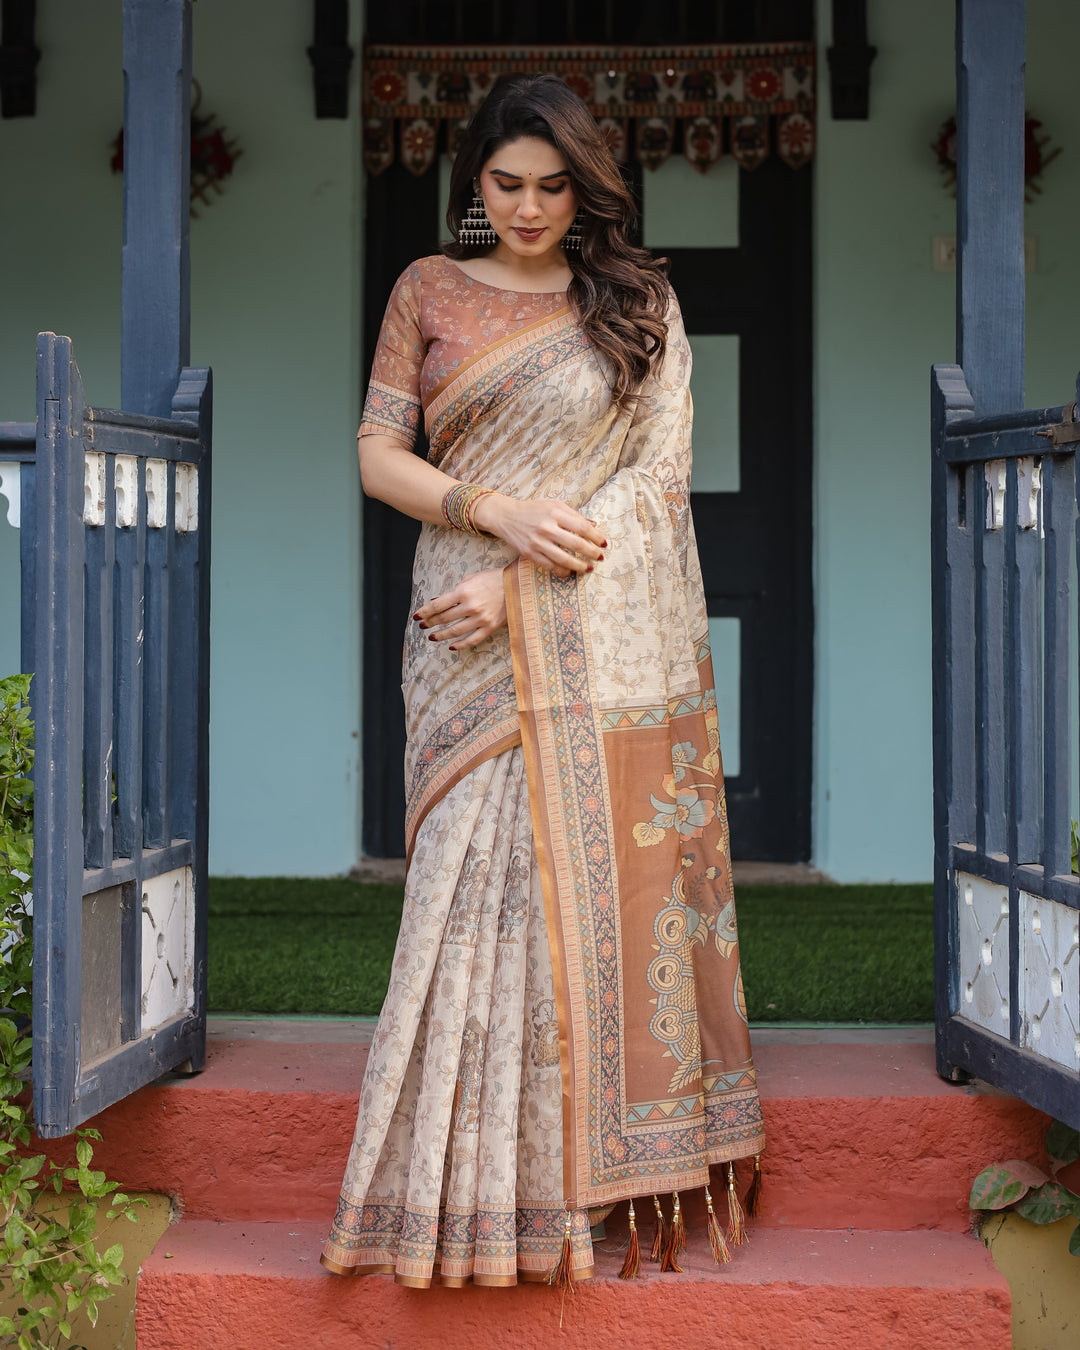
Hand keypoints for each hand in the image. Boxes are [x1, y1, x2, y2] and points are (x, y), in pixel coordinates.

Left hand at [415, 568, 507, 649]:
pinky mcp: (490, 627)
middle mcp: (470, 606)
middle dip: (430, 623)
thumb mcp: (470, 579)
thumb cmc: (492, 579)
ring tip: (432, 637)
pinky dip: (460, 644)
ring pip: (455, 631)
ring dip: (441, 635)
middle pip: (444, 618)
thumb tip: (436, 601)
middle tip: (422, 626)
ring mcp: (480, 618)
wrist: (517, 585)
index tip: (417, 616)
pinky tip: (451, 646)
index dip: (425, 612)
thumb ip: (453, 591)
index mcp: (463, 592)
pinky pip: (472, 640)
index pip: (438, 605)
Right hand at [472, 494, 605, 578]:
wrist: (506, 516)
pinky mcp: (530, 554)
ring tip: (588, 568)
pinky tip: (570, 572)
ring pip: (564, 559)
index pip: (582, 527)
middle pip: (576, 544)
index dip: (596, 537)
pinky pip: (550, 566)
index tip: (604, 544)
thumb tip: (594, 525)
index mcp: (555, 512)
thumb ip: (574, 515)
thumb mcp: (554, 505)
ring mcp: (537, 542)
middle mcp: (547, 527)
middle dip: (592, 553)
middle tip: (600, 557)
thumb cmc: (533, 510)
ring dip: (579, 566)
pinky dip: (562, 571)